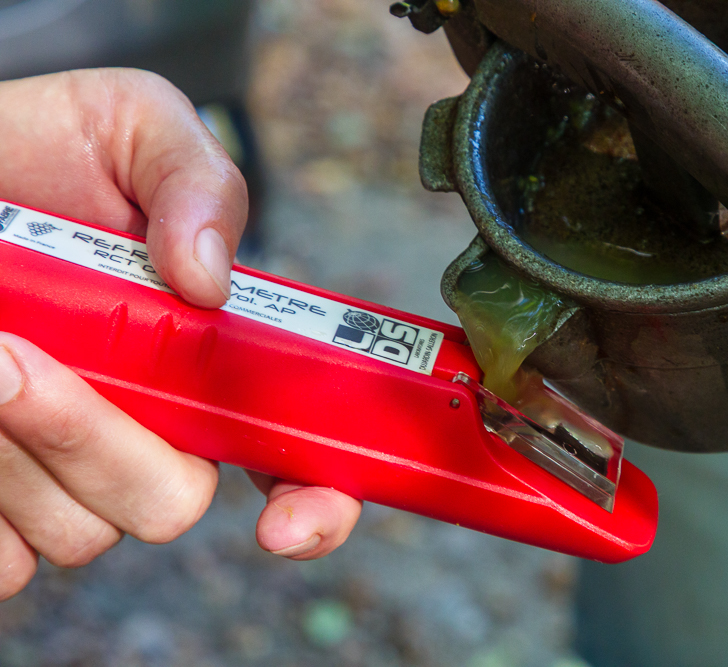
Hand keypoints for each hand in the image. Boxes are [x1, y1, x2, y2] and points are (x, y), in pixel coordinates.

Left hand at [0, 69, 360, 599]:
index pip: (294, 457)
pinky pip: (5, 559)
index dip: (316, 504)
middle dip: (98, 442)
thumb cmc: (45, 148)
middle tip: (19, 360)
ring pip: (78, 532)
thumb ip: (199, 183)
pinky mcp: (3, 503)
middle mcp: (154, 426)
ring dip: (20, 445)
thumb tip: (212, 283)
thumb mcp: (138, 126)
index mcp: (213, 358)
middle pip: (169, 502)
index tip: (284, 523)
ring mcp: (72, 471)